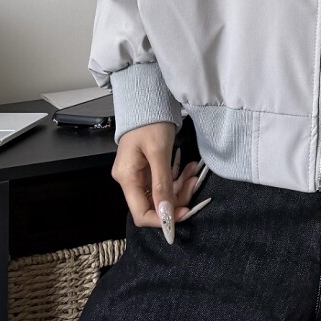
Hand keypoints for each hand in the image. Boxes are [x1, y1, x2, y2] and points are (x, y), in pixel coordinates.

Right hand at [111, 121, 211, 243]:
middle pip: (153, 204)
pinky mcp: (147, 168)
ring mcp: (138, 174)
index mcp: (127, 177)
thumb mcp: (158, 152)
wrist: (147, 99)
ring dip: (179, 188)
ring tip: (193, 174)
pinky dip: (176, 178)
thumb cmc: (150, 121)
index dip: (161, 220)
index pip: (141, 213)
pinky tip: (188, 169)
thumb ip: (161, 184)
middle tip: (194, 185)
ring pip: (161, 194)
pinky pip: (162, 182)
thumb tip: (166, 213)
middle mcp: (129, 179)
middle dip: (175, 200)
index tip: (182, 216)